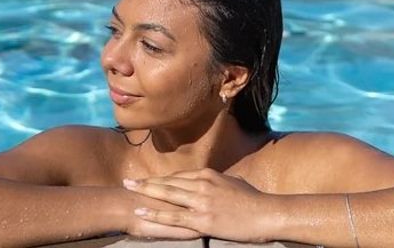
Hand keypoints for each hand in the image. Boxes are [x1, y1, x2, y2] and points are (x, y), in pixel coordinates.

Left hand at [123, 168, 273, 241]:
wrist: (266, 214)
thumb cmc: (253, 200)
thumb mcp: (233, 183)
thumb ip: (218, 182)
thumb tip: (211, 182)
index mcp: (208, 175)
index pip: (178, 176)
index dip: (160, 180)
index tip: (146, 181)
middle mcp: (201, 184)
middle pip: (167, 183)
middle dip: (145, 182)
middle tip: (127, 182)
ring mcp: (200, 201)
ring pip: (166, 195)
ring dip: (145, 193)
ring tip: (128, 192)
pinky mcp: (203, 219)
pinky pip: (173, 216)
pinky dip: (155, 214)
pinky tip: (141, 212)